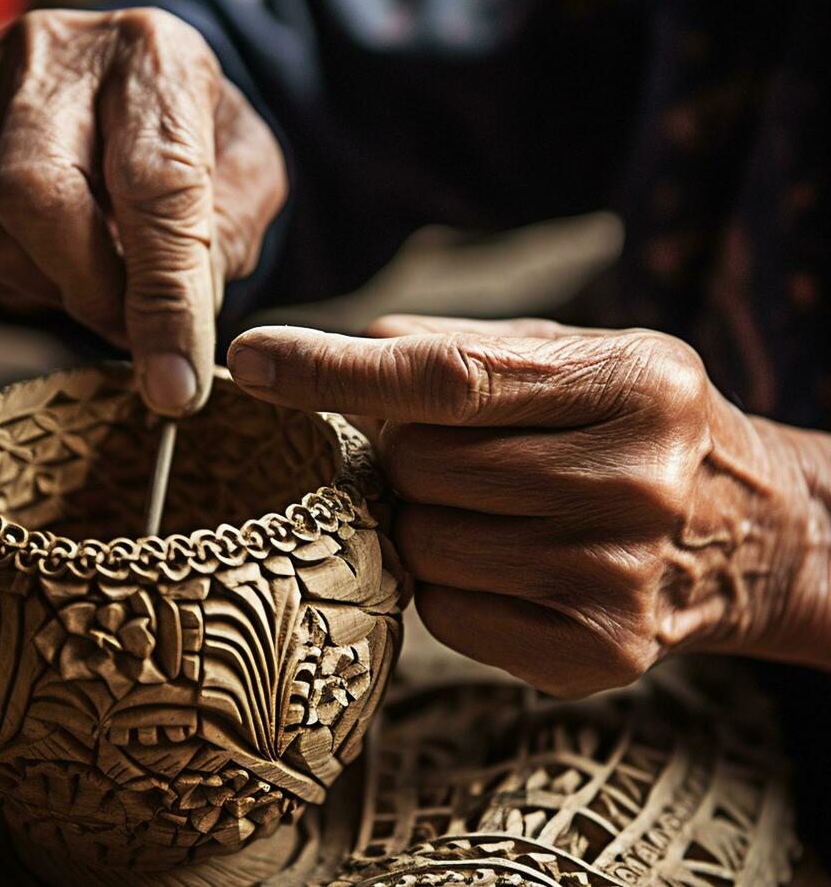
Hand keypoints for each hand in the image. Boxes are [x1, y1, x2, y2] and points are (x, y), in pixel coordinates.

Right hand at [0, 8, 286, 414]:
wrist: (117, 85)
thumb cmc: (189, 136)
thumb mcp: (245, 174)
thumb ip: (223, 244)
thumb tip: (173, 338)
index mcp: (150, 54)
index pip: (151, 183)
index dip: (162, 295)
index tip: (174, 381)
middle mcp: (47, 54)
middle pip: (32, 195)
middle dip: (86, 289)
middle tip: (126, 330)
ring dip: (51, 292)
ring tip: (99, 284)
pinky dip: (12, 285)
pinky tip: (51, 263)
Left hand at [227, 315, 828, 697]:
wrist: (746, 529)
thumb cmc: (628, 425)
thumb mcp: (574, 354)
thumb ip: (455, 347)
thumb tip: (321, 355)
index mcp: (630, 382)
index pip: (446, 376)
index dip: (335, 371)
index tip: (251, 361)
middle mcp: (633, 481)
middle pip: (419, 467)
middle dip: (406, 457)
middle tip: (455, 454)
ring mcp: (617, 575)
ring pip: (423, 545)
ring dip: (424, 523)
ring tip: (488, 508)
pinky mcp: (598, 650)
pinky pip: (447, 615)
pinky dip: (450, 586)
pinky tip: (507, 561)